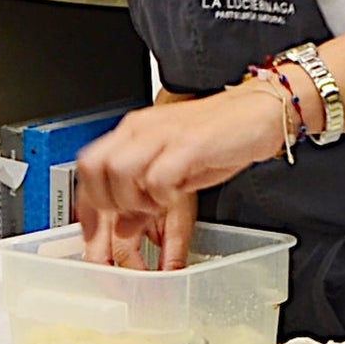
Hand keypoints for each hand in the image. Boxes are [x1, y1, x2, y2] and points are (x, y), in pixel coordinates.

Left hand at [78, 87, 290, 268]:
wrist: (259, 112)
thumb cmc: (219, 138)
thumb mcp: (174, 172)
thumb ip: (144, 196)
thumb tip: (122, 226)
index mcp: (134, 131)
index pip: (89, 164)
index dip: (85, 203)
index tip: (91, 231)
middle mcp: (142, 128)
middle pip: (95, 166)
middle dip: (107, 201)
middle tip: (131, 214)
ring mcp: (163, 134)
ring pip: (119, 170)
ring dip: (134, 199)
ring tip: (157, 204)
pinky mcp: (188, 144)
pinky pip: (157, 177)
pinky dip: (162, 196)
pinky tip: (176, 196)